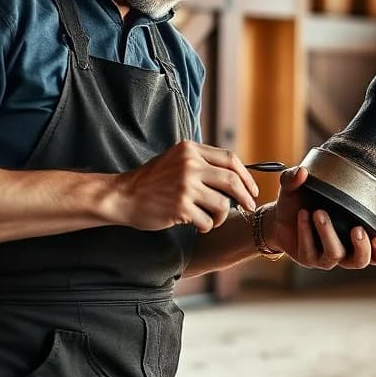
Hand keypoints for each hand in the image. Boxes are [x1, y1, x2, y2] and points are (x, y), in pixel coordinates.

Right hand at [111, 140, 258, 232]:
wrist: (123, 196)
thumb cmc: (152, 181)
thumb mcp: (176, 160)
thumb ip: (202, 163)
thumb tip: (237, 176)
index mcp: (190, 150)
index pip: (230, 160)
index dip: (246, 176)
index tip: (252, 190)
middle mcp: (190, 165)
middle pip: (232, 181)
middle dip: (245, 197)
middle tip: (249, 207)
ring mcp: (186, 186)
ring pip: (222, 204)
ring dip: (221, 216)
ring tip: (210, 218)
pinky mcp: (181, 207)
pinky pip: (208, 221)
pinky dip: (207, 226)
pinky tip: (196, 225)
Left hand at [262, 167, 375, 269]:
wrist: (279, 218)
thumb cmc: (303, 203)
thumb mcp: (301, 188)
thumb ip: (299, 178)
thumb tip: (301, 171)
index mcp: (355, 237)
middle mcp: (343, 251)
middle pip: (359, 261)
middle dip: (361, 247)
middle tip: (357, 229)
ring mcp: (324, 256)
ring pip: (334, 255)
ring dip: (329, 234)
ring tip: (319, 213)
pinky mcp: (307, 258)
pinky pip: (309, 250)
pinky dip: (306, 233)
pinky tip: (302, 216)